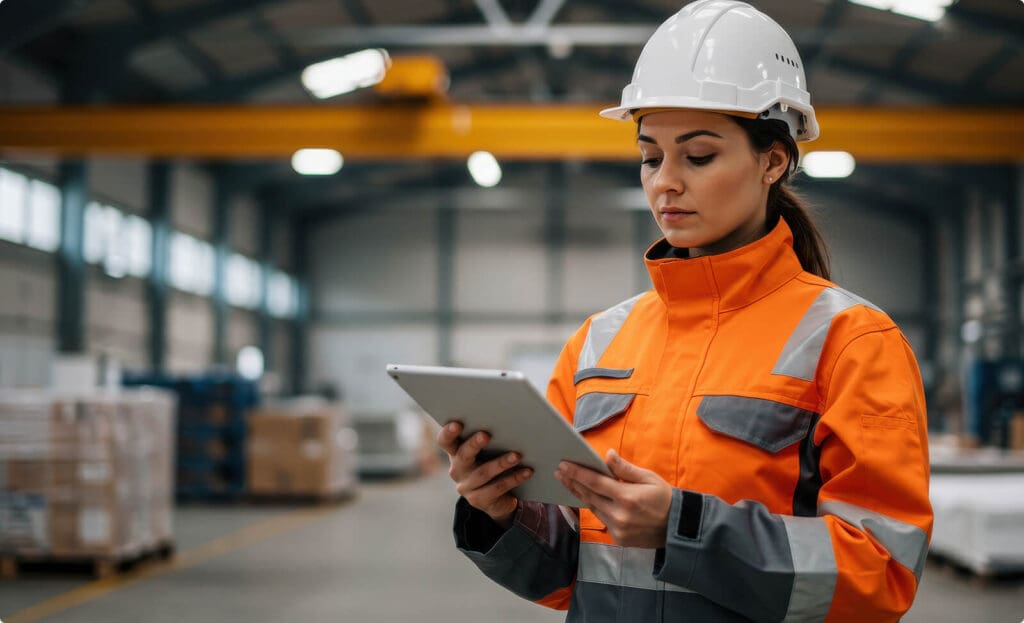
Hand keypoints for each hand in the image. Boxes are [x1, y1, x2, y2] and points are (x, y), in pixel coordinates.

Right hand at [437, 421, 533, 528]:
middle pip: (463, 456)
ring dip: (501, 463)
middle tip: (485, 435)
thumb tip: (509, 419)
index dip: (448, 433)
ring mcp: (467, 487)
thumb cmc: (492, 463)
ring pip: (483, 473)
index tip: (457, 424)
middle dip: (474, 444)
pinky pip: (497, 488)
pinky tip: (527, 471)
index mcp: (456, 453)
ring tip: (516, 455)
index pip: (445, 441)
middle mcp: (458, 470)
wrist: (497, 498)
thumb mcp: (487, 451)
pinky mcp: (479, 500)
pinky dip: (514, 478)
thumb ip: (489, 438)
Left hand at [555, 449, 672, 548]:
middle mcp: (619, 514)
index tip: (563, 465)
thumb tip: (608, 455)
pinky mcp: (619, 538)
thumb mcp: (649, 478)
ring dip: (580, 494)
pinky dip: (594, 507)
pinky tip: (586, 497)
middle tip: (559, 472)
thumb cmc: (665, 498)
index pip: (595, 482)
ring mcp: (618, 529)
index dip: (577, 473)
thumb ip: (625, 469)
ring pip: (593, 508)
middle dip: (573, 482)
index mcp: (627, 497)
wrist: (678, 528)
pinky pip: (602, 519)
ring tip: (568, 482)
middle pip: (589, 495)